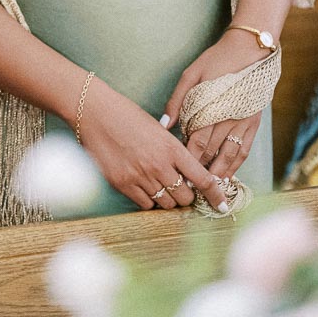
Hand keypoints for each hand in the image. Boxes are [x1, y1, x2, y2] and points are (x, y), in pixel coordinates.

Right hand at [78, 77, 230, 212]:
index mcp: (171, 147)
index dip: (215, 194)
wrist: (95, 112)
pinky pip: (146, 203)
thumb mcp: (157, 128)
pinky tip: (145, 186)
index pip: (202, 178)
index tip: (222, 204)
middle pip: (186, 197)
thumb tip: (187, 173)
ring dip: (168, 198)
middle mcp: (159, 165)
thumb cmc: (126, 115)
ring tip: (160, 184)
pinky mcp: (123, 184)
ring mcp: (140, 176)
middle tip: (181, 187)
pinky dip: (149, 199)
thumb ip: (172, 151)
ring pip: (166, 203)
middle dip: (187, 195)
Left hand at [163, 33, 266, 180]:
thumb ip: (177, 100)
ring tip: (210, 188)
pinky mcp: (253, 123)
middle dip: (200, 171)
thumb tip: (164, 125)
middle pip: (211, 152)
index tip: (178, 173)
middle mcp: (227, 118)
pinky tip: (229, 175)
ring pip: (229, 155)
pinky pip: (244, 149)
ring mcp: (242, 122)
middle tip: (190, 188)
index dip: (187, 159)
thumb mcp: (192, 73)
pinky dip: (236, 165)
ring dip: (219, 173)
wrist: (249, 50)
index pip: (196, 142)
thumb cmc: (216, 60)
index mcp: (210, 107)